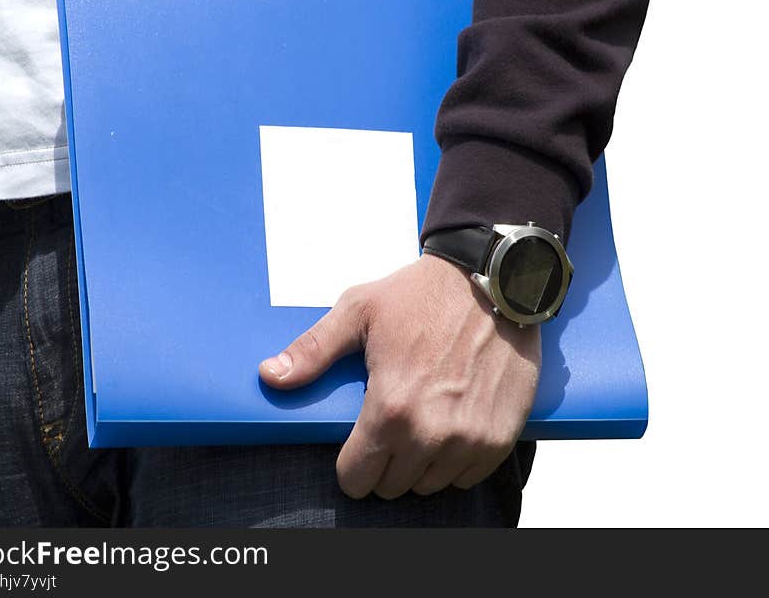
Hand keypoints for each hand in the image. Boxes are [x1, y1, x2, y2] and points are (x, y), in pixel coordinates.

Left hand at [258, 253, 539, 498]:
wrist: (492, 281)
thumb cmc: (421, 294)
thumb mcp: (358, 311)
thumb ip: (312, 351)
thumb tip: (270, 376)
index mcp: (390, 408)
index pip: (357, 479)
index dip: (351, 464)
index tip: (358, 445)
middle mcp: (430, 434)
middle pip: (392, 487)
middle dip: (385, 463)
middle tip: (391, 425)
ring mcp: (469, 439)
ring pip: (429, 486)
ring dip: (421, 464)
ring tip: (422, 423)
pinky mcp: (499, 437)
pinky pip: (469, 477)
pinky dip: (458, 461)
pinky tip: (453, 426)